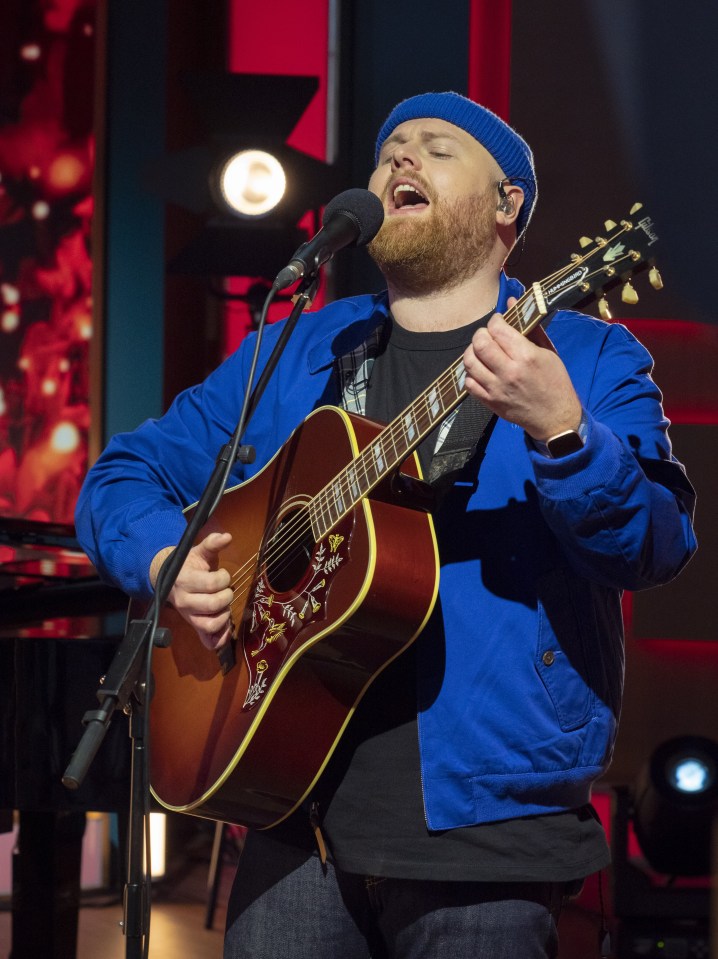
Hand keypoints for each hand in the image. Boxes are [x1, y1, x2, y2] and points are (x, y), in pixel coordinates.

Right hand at [150, 531, 233, 649]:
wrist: (171, 580)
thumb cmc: (190, 565)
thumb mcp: (199, 552)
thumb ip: (213, 543)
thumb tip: (228, 536)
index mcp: (186, 581)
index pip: (212, 583)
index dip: (224, 578)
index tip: (223, 574)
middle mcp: (185, 602)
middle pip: (213, 604)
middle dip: (227, 595)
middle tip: (226, 590)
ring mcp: (189, 617)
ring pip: (210, 625)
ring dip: (224, 616)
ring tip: (224, 606)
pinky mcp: (194, 628)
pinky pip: (208, 642)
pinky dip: (220, 638)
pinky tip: (227, 627)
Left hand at [462, 298, 581, 441]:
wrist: (555, 418)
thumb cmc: (555, 382)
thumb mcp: (548, 352)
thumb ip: (530, 327)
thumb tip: (513, 301)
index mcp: (526, 357)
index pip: (498, 329)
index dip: (495, 321)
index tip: (499, 321)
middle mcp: (509, 372)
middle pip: (480, 343)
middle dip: (481, 333)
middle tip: (488, 335)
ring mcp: (497, 388)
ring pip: (469, 362)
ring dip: (472, 351)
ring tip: (481, 350)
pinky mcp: (490, 402)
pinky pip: (468, 382)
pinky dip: (471, 372)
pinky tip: (481, 369)